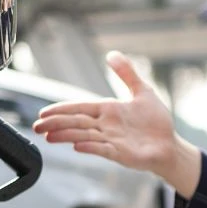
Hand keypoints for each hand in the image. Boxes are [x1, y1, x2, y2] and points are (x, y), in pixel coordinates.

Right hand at [31, 51, 201, 195]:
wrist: (170, 146)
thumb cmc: (156, 121)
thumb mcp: (143, 91)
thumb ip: (127, 73)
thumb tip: (111, 54)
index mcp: (107, 110)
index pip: (79, 108)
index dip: (61, 110)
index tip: (43, 112)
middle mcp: (105, 125)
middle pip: (76, 122)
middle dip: (56, 123)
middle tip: (36, 126)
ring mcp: (111, 140)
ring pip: (83, 135)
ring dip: (66, 136)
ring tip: (48, 136)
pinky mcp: (120, 154)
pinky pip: (102, 149)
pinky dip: (89, 147)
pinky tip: (76, 146)